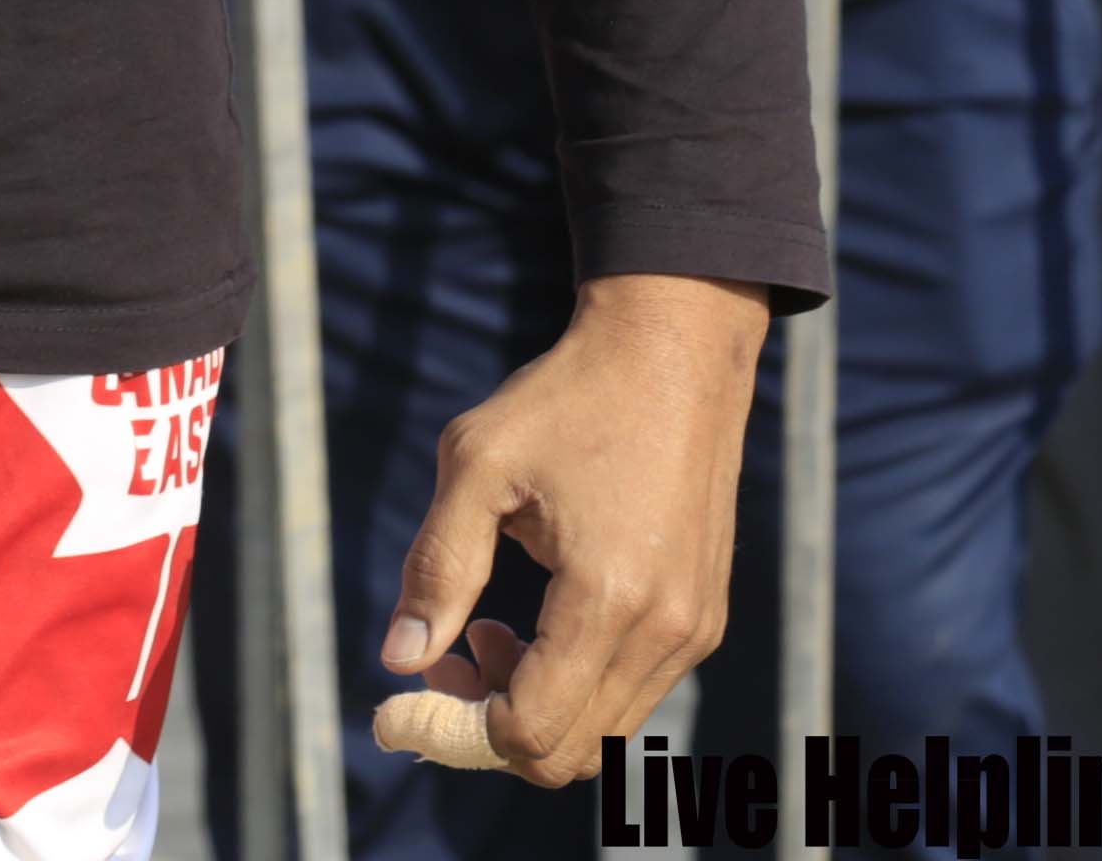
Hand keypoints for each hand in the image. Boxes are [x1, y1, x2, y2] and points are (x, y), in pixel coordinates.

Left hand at [373, 272, 766, 783]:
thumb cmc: (568, 397)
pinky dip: (575, 685)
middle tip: (450, 654)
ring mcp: (694, 628)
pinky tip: (540, 618)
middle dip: (491, 727)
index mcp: (608, 596)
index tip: (416, 683)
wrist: (675, 348)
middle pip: (569, 754)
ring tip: (489, 627)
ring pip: (601, 734)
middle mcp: (665, 629)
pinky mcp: (702, 616)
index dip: (458, 728)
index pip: (532, 731)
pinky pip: (631, 694)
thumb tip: (398, 660)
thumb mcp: (477, 463)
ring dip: (535, 707)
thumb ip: (436, 568)